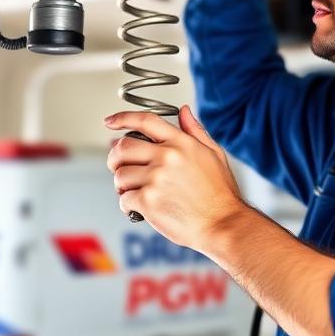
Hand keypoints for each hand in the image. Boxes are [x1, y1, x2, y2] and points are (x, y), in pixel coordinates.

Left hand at [104, 105, 245, 251]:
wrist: (223, 224)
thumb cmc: (220, 194)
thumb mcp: (214, 154)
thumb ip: (195, 131)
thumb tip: (184, 111)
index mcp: (181, 143)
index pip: (145, 121)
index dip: (122, 119)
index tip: (110, 122)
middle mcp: (167, 157)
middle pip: (123, 147)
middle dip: (115, 158)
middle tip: (119, 168)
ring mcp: (156, 179)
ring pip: (120, 175)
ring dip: (122, 186)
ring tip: (135, 192)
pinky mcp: (149, 201)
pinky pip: (124, 199)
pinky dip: (127, 205)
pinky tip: (139, 208)